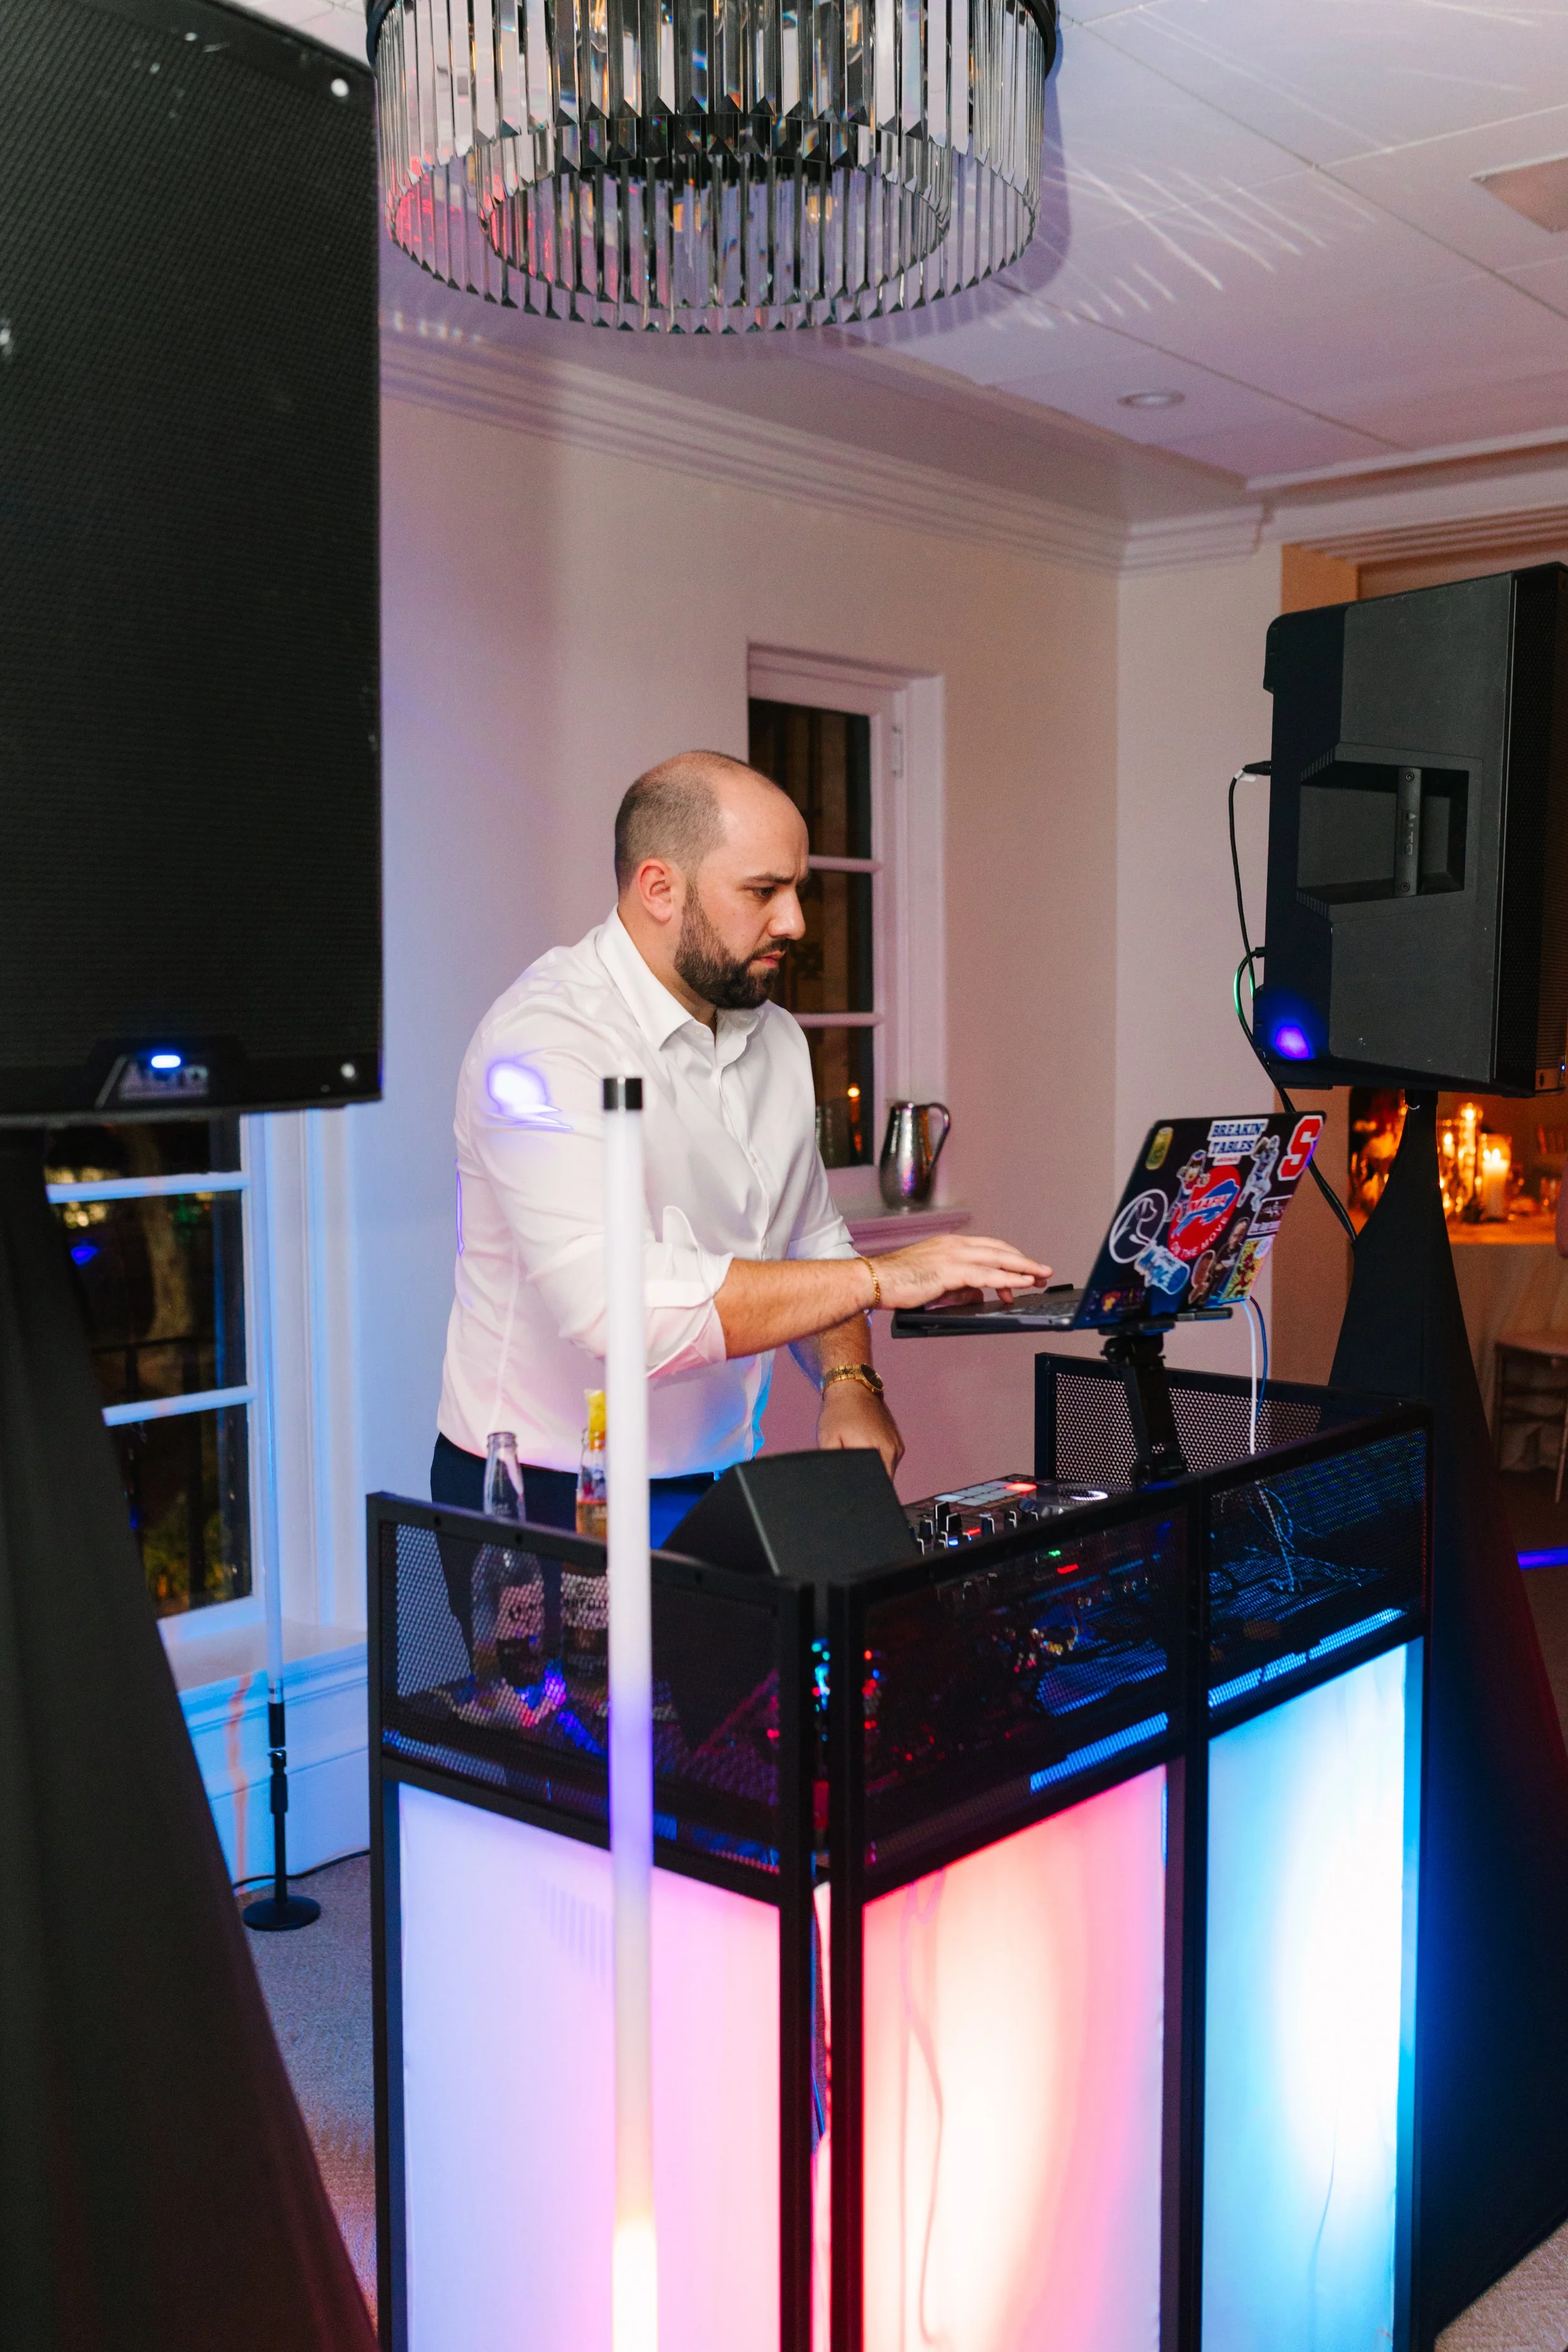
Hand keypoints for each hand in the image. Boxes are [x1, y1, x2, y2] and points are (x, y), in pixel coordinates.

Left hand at [818, 1377, 903, 1478]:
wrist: (853, 1386)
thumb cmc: (839, 1411)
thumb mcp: (828, 1440)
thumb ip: (835, 1465)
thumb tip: (837, 1483)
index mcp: (877, 1451)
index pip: (876, 1486)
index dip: (863, 1489)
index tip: (852, 1482)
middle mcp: (892, 1450)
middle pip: (882, 1481)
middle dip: (866, 1479)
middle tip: (850, 1461)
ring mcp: (897, 1446)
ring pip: (886, 1471)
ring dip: (872, 1469)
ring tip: (856, 1449)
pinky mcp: (897, 1442)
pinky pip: (888, 1460)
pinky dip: (877, 1460)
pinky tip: (863, 1445)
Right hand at [873, 1233, 1050, 1310]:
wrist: (874, 1280)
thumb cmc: (897, 1283)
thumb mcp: (935, 1285)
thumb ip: (959, 1288)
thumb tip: (978, 1296)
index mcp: (949, 1245)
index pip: (989, 1247)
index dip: (1009, 1259)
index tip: (1024, 1270)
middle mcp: (954, 1245)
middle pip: (999, 1250)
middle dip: (1024, 1261)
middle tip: (1043, 1271)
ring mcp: (953, 1255)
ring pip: (998, 1260)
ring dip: (1023, 1268)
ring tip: (1041, 1277)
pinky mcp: (950, 1271)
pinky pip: (987, 1275)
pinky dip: (1008, 1280)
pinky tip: (1021, 1284)